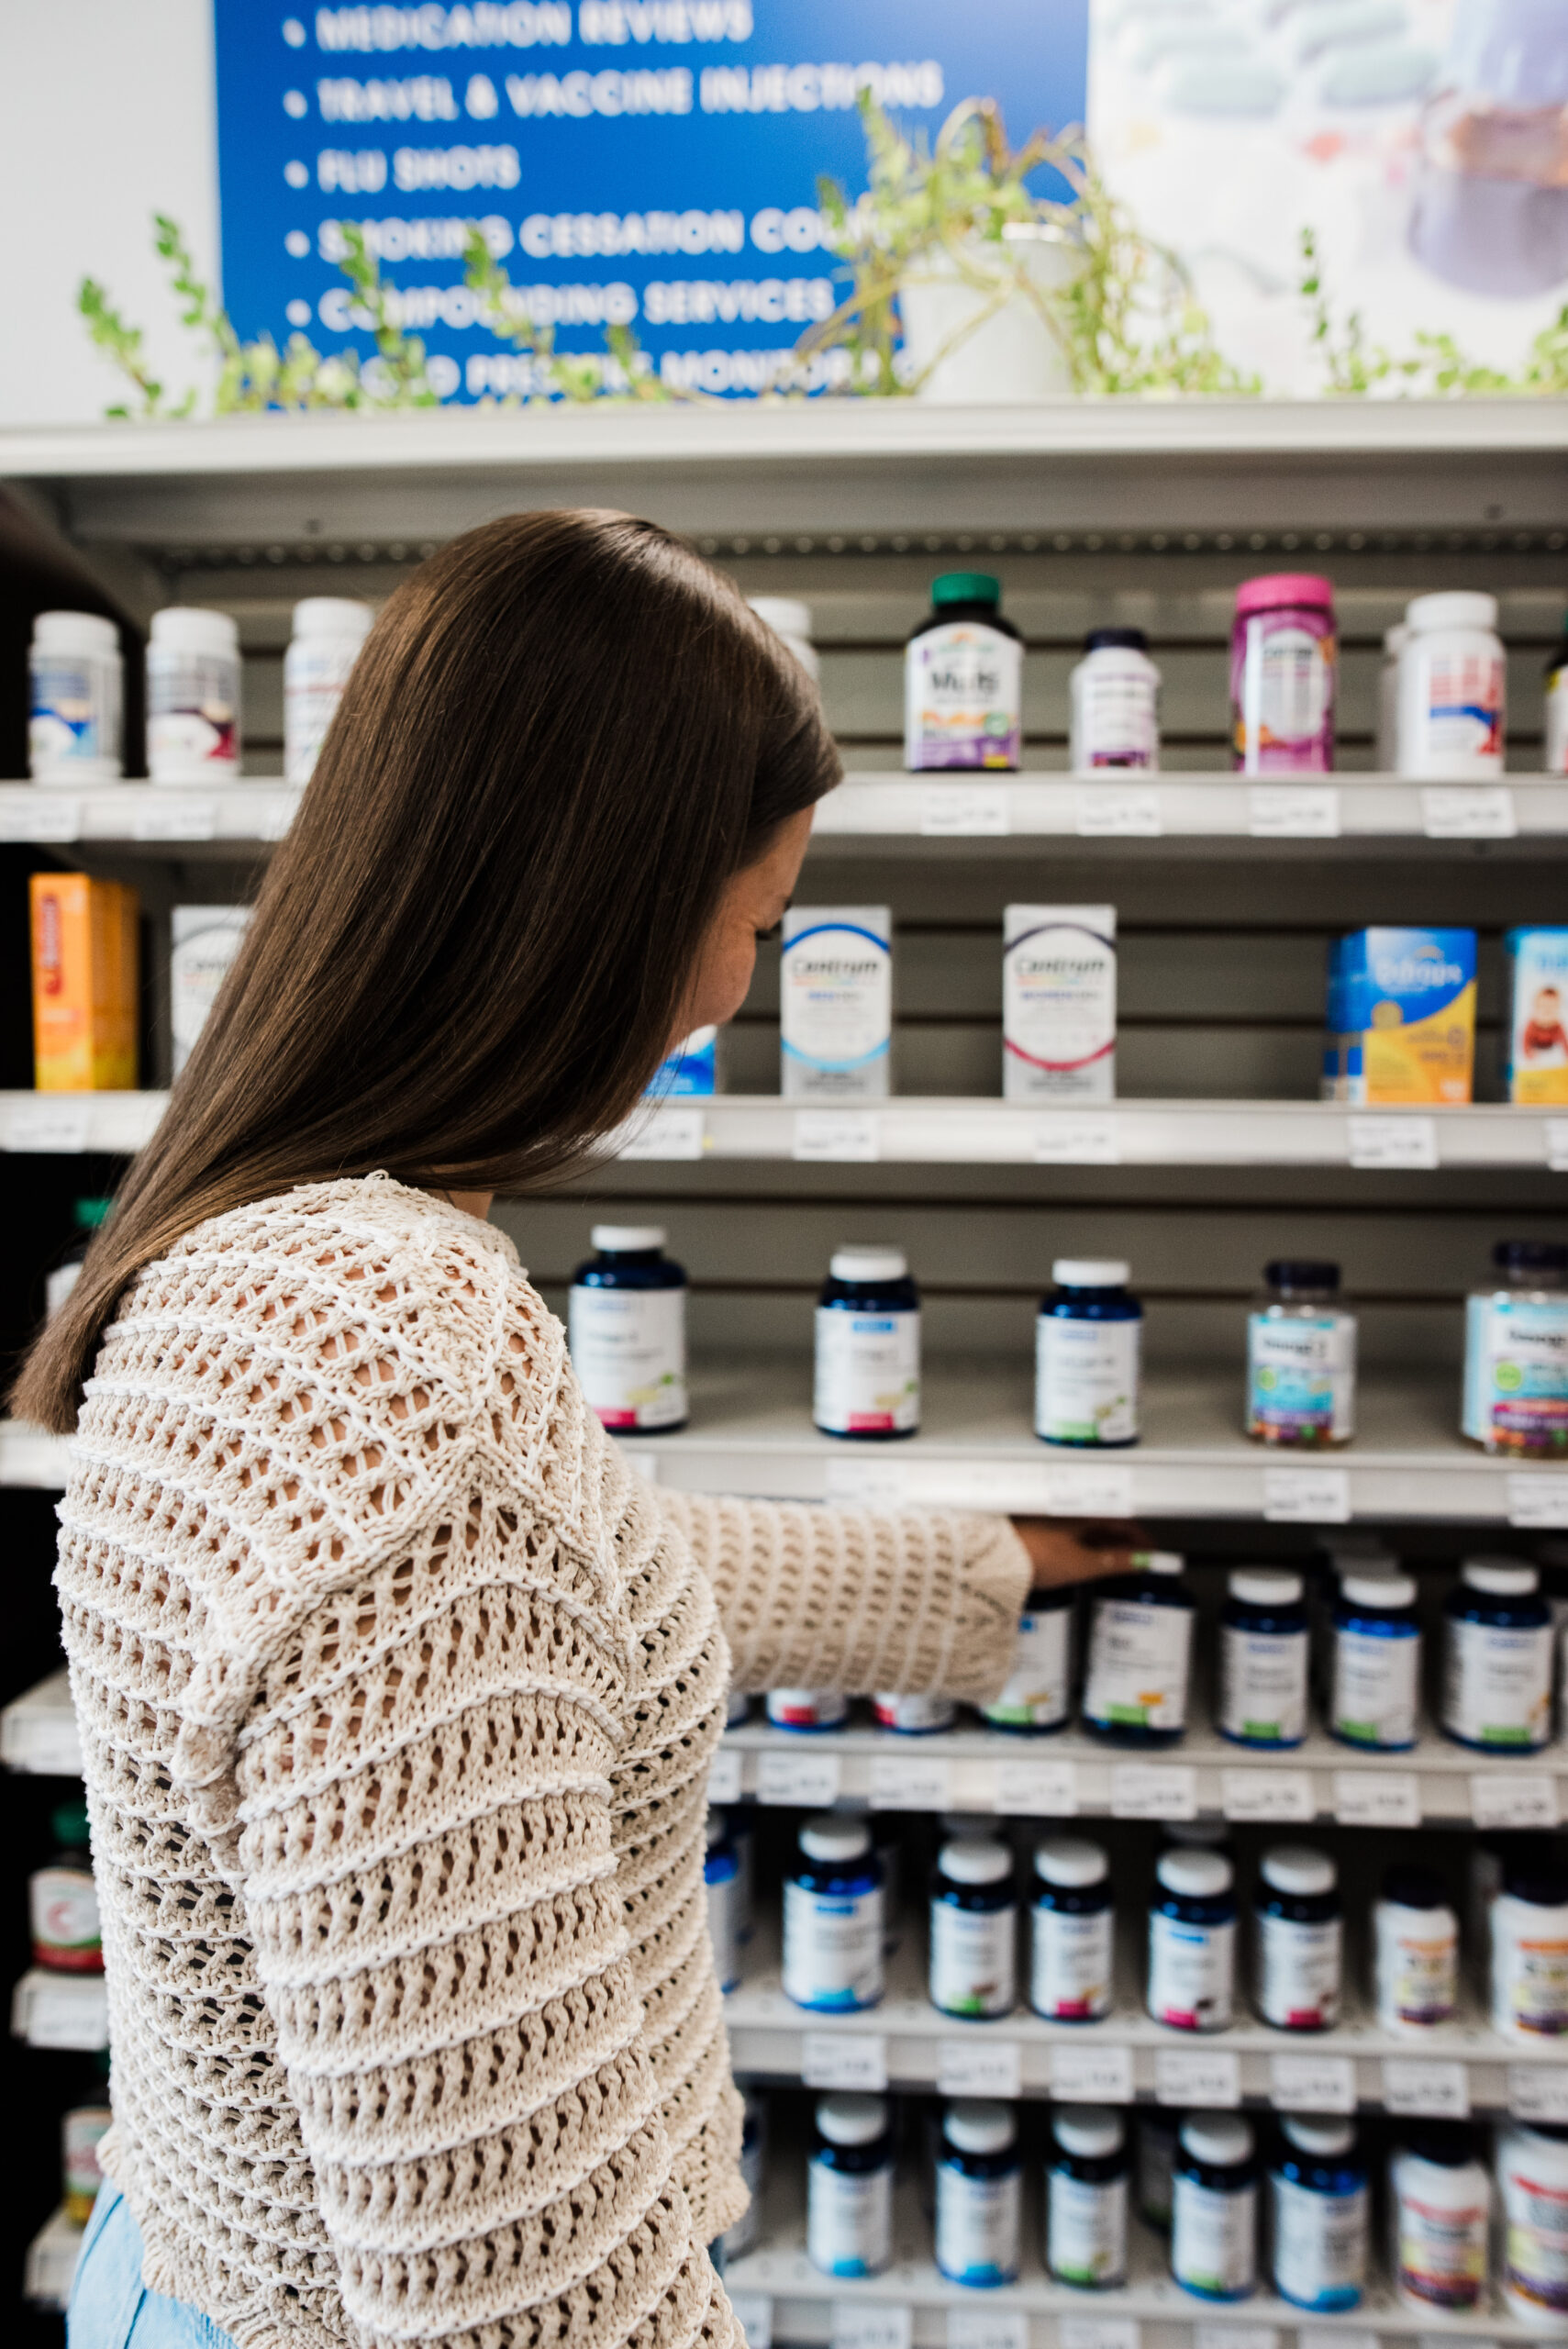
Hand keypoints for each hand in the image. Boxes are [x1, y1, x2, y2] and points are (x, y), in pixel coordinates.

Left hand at [1008, 1518, 1151, 1587]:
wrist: (993, 1559)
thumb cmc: (1034, 1555)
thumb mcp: (1082, 1563)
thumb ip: (1115, 1562)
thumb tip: (1141, 1561)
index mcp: (1082, 1511)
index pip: (1121, 1520)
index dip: (1139, 1538)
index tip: (1149, 1553)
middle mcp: (1066, 1509)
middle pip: (1104, 1522)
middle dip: (1123, 1542)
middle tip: (1135, 1560)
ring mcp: (1049, 1518)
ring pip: (1086, 1529)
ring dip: (1104, 1544)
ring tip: (1113, 1564)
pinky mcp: (1035, 1530)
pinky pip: (1070, 1534)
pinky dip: (1085, 1546)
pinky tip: (1083, 1560)